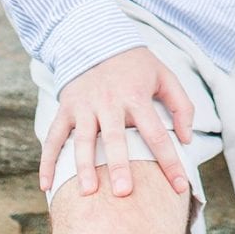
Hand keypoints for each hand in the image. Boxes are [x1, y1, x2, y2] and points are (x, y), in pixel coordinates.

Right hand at [40, 47, 194, 198]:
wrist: (96, 39)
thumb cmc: (136, 65)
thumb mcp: (165, 76)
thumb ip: (182, 105)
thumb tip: (187, 139)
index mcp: (137, 97)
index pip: (157, 134)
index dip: (170, 162)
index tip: (180, 187)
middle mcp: (109, 103)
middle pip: (115, 138)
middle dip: (119, 166)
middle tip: (124, 193)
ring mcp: (84, 106)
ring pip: (83, 140)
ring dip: (83, 166)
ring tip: (88, 192)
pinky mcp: (66, 109)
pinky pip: (54, 137)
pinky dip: (48, 161)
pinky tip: (47, 185)